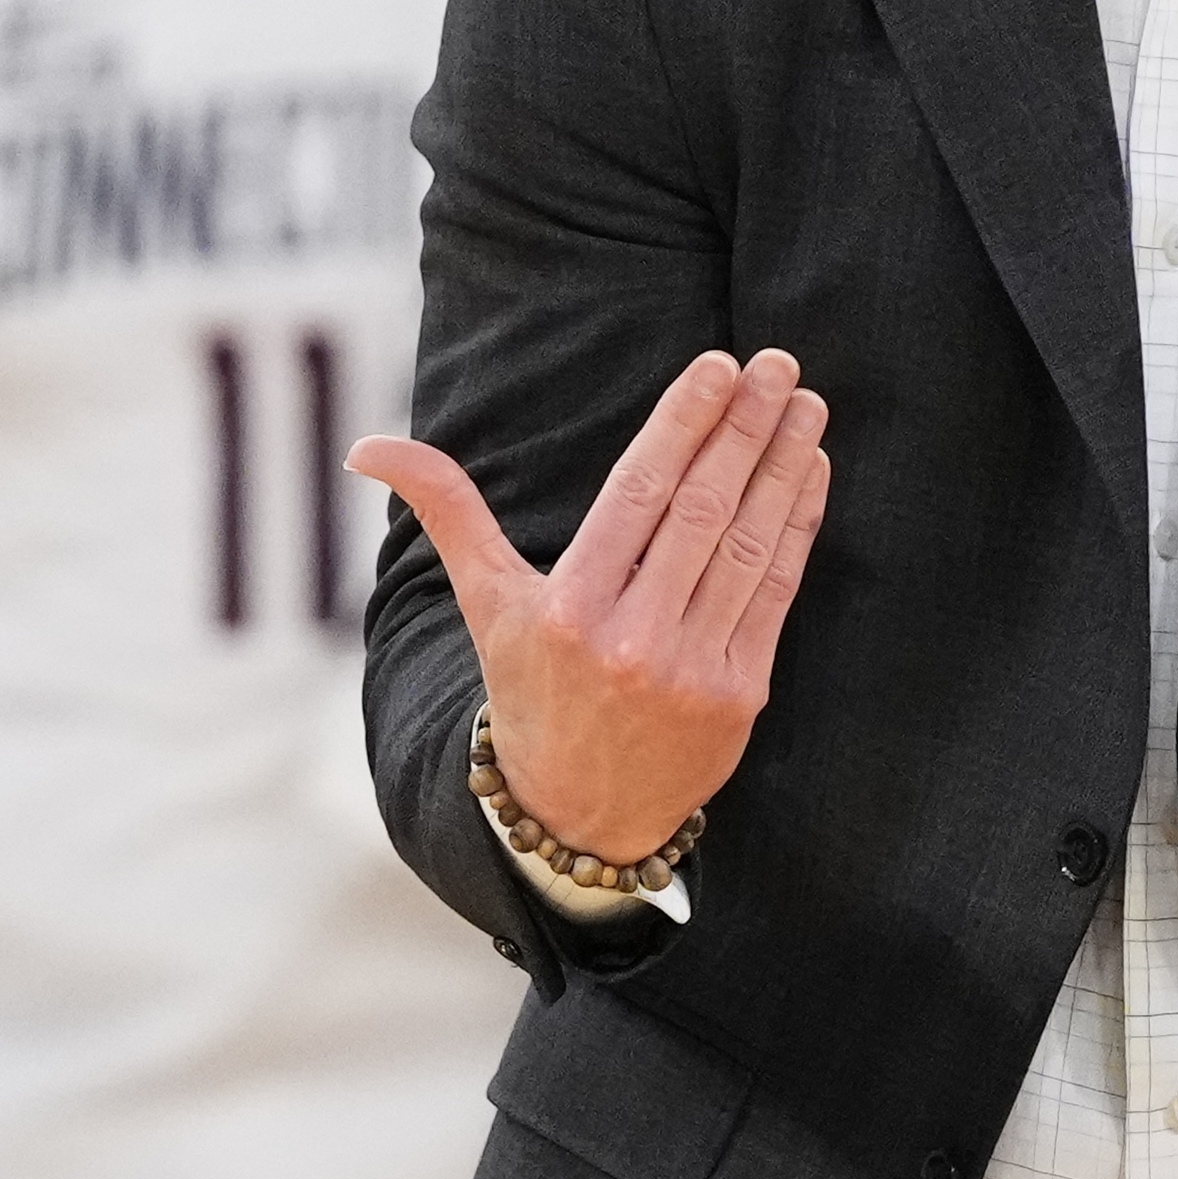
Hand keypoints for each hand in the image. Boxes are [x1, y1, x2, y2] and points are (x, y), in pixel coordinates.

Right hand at [355, 349, 834, 867]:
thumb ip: (447, 513)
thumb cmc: (533, 688)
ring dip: (783, 467)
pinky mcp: (740, 694)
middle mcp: (632, 637)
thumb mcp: (486, 604)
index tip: (719, 366)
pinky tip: (810, 472)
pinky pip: (776, 592)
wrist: (577, 813)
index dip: (683, 424)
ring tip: (807, 405)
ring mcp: (692, 668)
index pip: (638, 493)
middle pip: (700, 510)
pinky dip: (797, 527)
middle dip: (744, 429)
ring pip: (748, 546)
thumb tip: (367, 447)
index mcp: (570, 607)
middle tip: (779, 365)